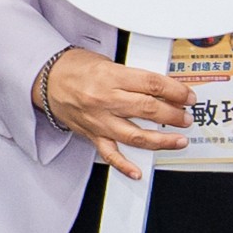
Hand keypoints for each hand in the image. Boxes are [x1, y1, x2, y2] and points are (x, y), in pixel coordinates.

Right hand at [39, 42, 193, 179]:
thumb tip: (160, 89)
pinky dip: (124, 165)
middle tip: (186, 117)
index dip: (176, 91)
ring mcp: (98, 120)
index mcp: (110, 77)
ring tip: (178, 140)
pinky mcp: (91, 134)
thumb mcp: (106, 62)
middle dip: (174, 115)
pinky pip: (110, 153)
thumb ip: (132, 77)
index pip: (152, 85)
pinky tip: (138, 170)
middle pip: (149, 109)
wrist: (44, 78)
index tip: (187, 96)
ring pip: (135, 135)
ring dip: (161, 140)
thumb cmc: (74, 67)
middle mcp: (105, 99)